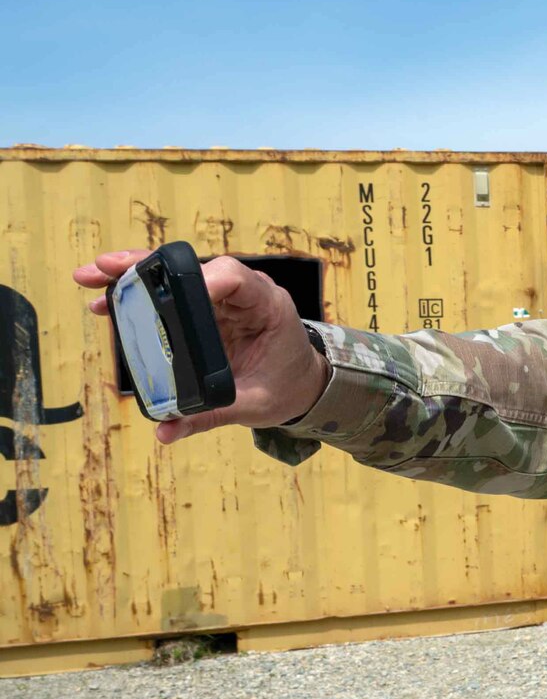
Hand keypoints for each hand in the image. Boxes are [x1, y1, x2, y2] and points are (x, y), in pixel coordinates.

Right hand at [73, 249, 330, 443]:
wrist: (302, 384)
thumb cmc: (286, 387)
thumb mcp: (255, 405)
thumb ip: (211, 416)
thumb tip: (165, 432)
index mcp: (267, 307)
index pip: (236, 278)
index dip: (204, 280)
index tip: (177, 293)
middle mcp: (243, 295)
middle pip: (194, 269)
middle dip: (148, 267)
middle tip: (105, 270)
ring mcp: (222, 299)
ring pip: (177, 277)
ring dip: (134, 275)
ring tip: (91, 280)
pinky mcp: (206, 310)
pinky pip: (173, 295)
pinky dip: (141, 295)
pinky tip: (105, 301)